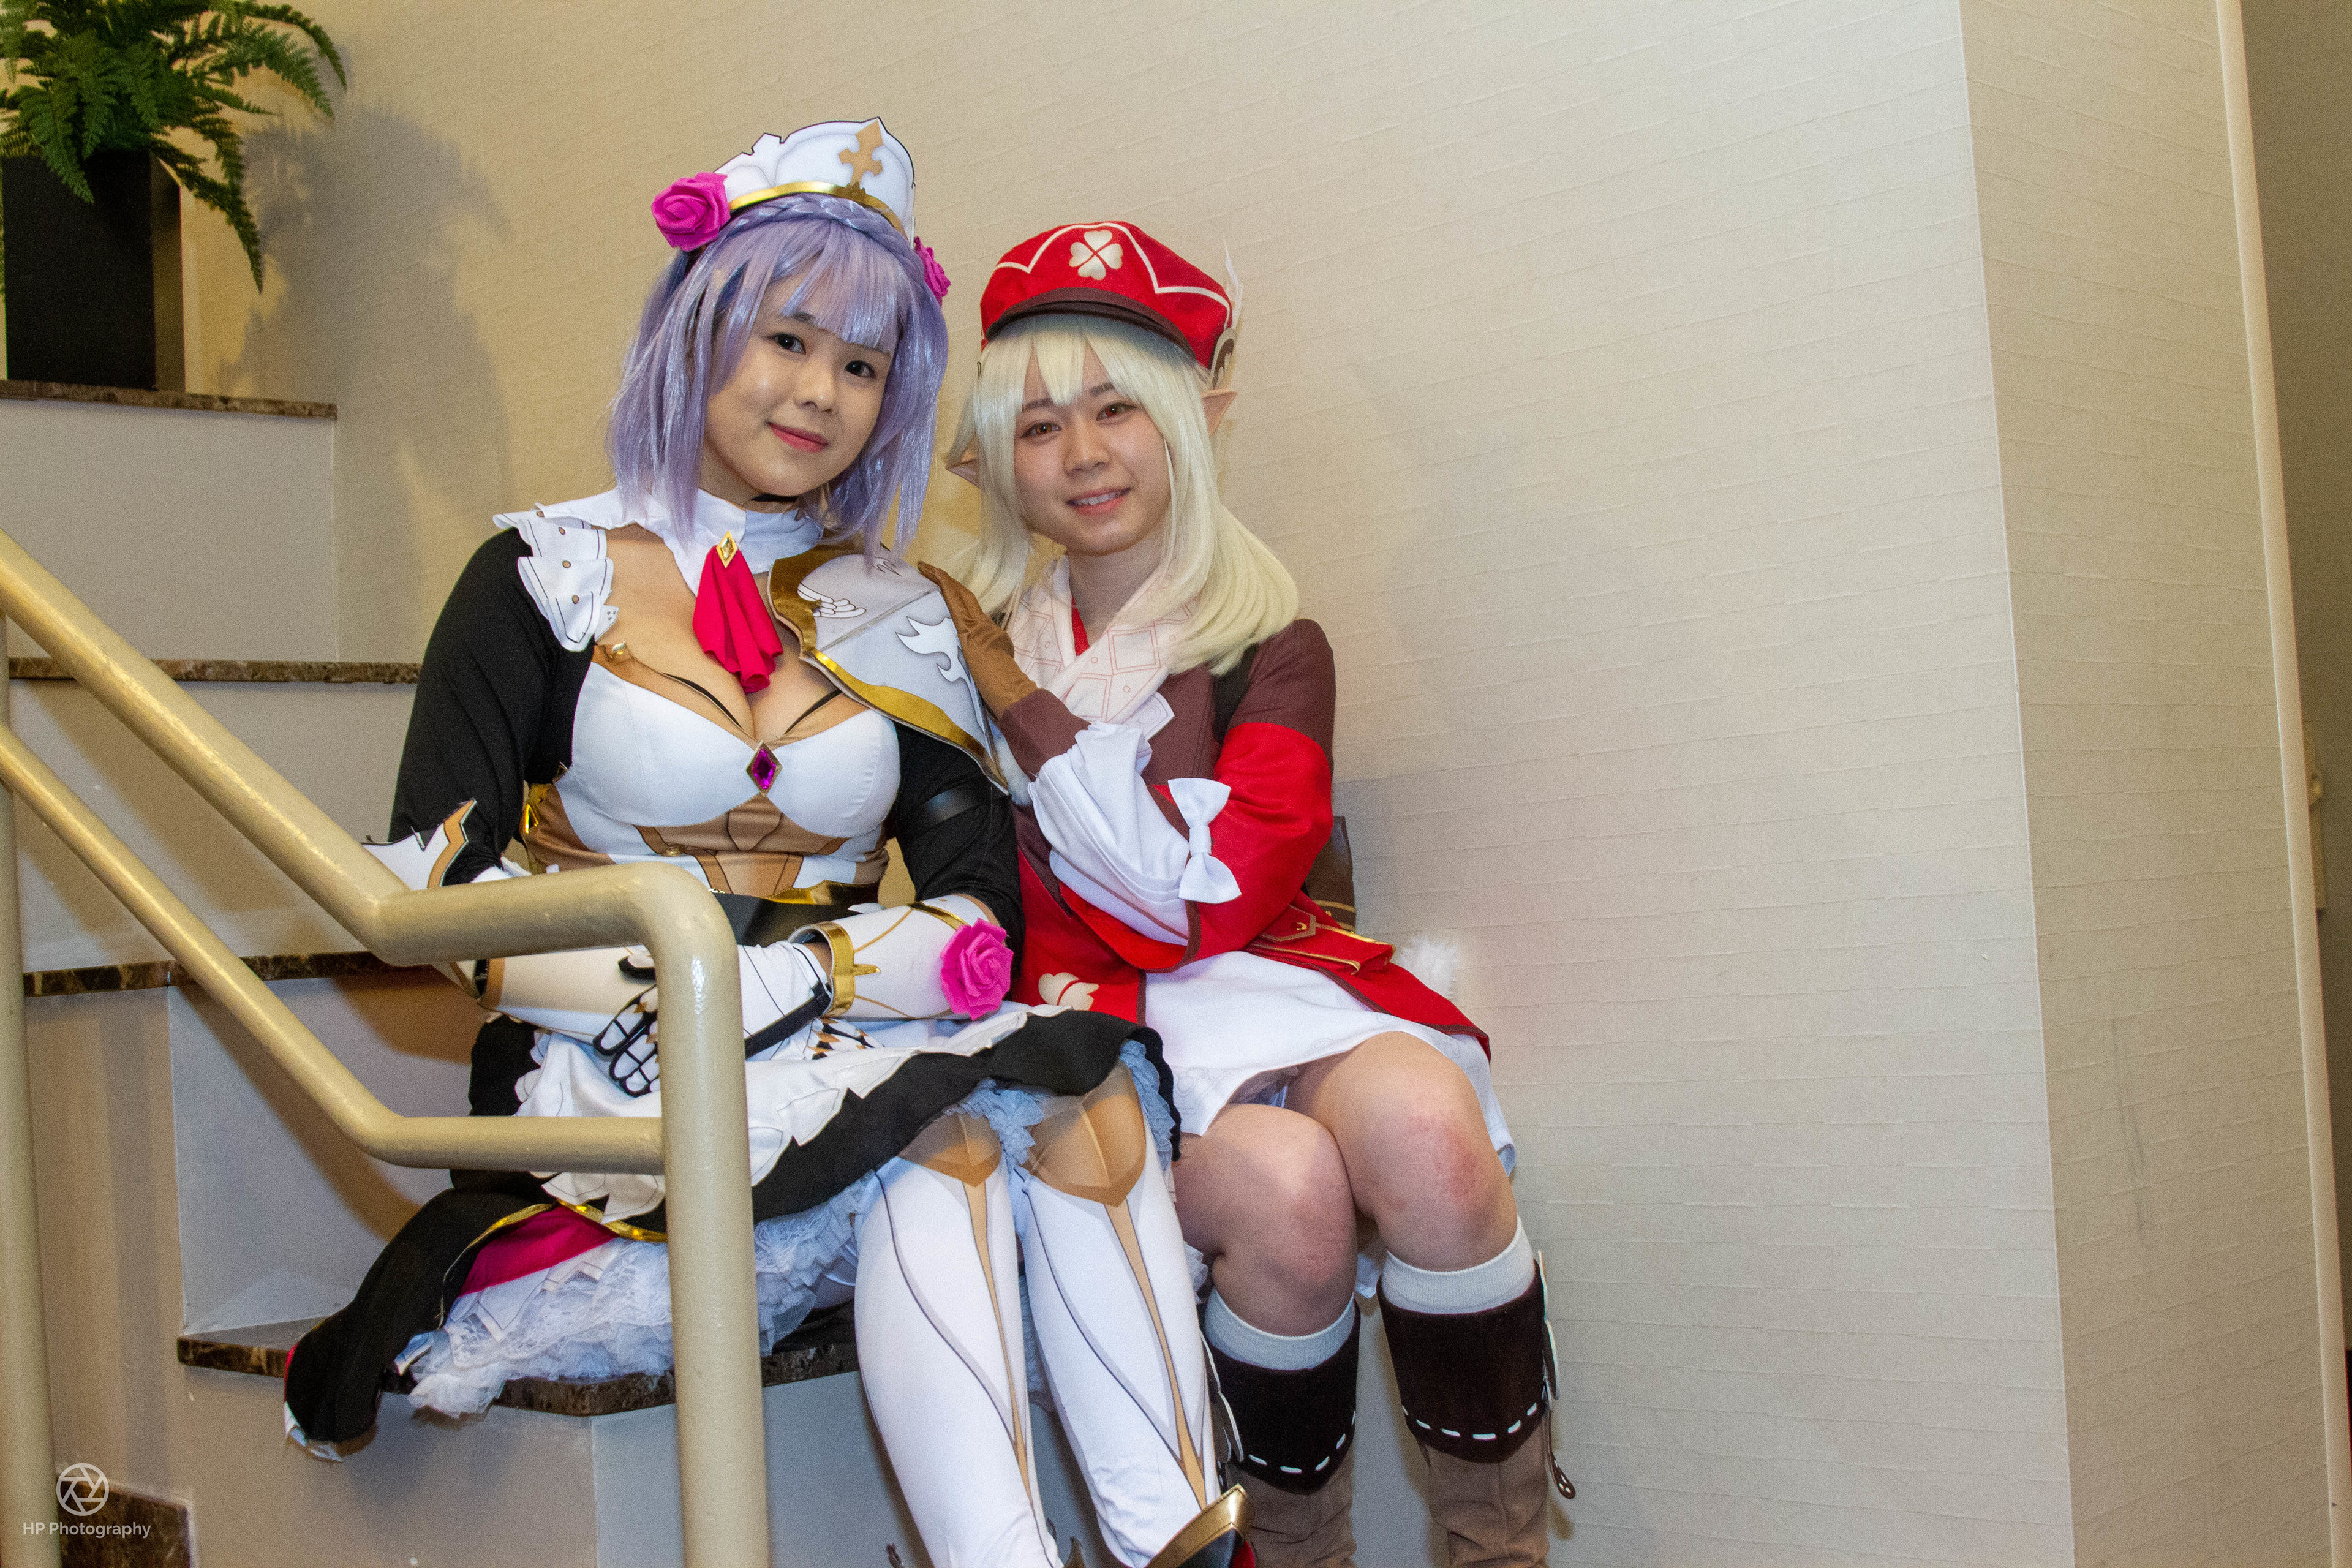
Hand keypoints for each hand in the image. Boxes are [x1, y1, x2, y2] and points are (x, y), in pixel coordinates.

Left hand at [920, 563, 1038, 716]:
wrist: (1011, 691)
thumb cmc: (1001, 688)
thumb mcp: (992, 667)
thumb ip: (981, 656)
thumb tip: (971, 658)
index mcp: (989, 633)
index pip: (970, 607)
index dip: (955, 592)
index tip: (940, 583)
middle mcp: (985, 625)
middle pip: (964, 595)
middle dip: (945, 580)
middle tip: (927, 568)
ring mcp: (977, 626)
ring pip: (958, 595)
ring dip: (940, 580)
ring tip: (925, 568)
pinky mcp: (969, 630)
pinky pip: (954, 602)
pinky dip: (944, 587)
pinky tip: (932, 576)